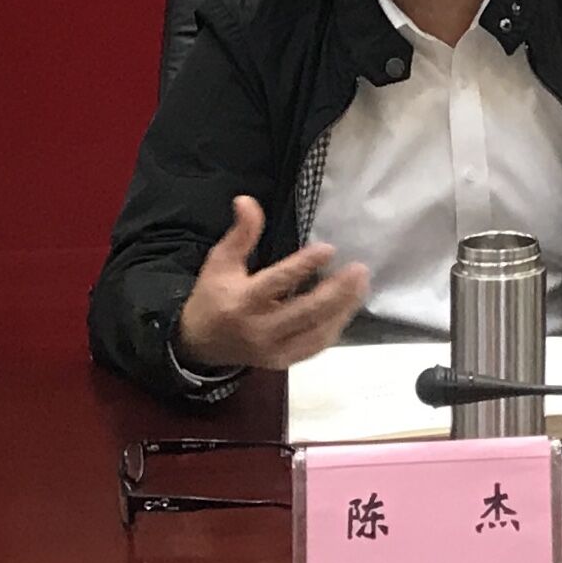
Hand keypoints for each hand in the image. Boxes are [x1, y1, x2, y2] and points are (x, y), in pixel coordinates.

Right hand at [175, 196, 370, 372]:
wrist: (200, 345)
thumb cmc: (213, 297)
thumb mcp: (220, 262)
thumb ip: (240, 233)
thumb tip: (248, 200)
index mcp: (242, 301)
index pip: (278, 282)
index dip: (304, 265)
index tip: (329, 248)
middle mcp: (259, 329)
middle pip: (304, 312)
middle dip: (336, 292)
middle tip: (359, 270)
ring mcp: (273, 350)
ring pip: (315, 332)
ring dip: (343, 309)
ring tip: (361, 285)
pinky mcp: (282, 362)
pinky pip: (315, 346)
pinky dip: (335, 327)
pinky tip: (348, 307)